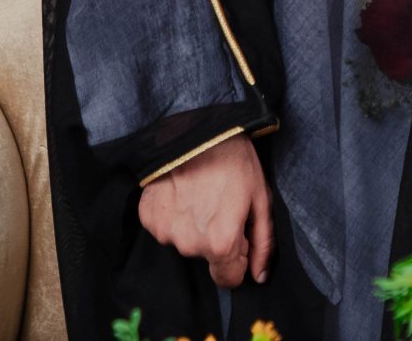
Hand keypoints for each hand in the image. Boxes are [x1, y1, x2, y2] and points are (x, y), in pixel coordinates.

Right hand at [136, 135, 270, 288]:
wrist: (196, 131)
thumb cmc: (235, 162)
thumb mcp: (261, 199)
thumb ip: (262, 243)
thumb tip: (259, 276)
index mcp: (221, 243)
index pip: (227, 278)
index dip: (238, 259)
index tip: (240, 237)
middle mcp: (190, 245)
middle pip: (207, 257)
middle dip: (218, 238)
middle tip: (223, 204)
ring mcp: (165, 233)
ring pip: (186, 241)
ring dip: (196, 226)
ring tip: (203, 194)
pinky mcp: (149, 219)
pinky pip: (167, 227)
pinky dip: (176, 215)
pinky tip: (184, 192)